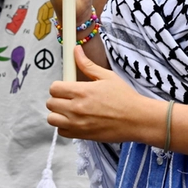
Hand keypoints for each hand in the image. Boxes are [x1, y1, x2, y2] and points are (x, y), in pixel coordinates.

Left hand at [47, 47, 161, 143]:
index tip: (66, 86)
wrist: (137, 119)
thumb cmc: (125, 97)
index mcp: (82, 92)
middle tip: (69, 97)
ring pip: (52, 119)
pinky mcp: (81, 136)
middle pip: (50, 103)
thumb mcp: (107, 76)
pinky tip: (75, 121)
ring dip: (58, 114)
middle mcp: (76, 109)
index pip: (54, 88)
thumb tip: (76, 51)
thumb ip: (87, 64)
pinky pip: (61, 132)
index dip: (59, 86)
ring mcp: (78, 124)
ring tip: (69, 110)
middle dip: (58, 98)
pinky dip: (65, 127)